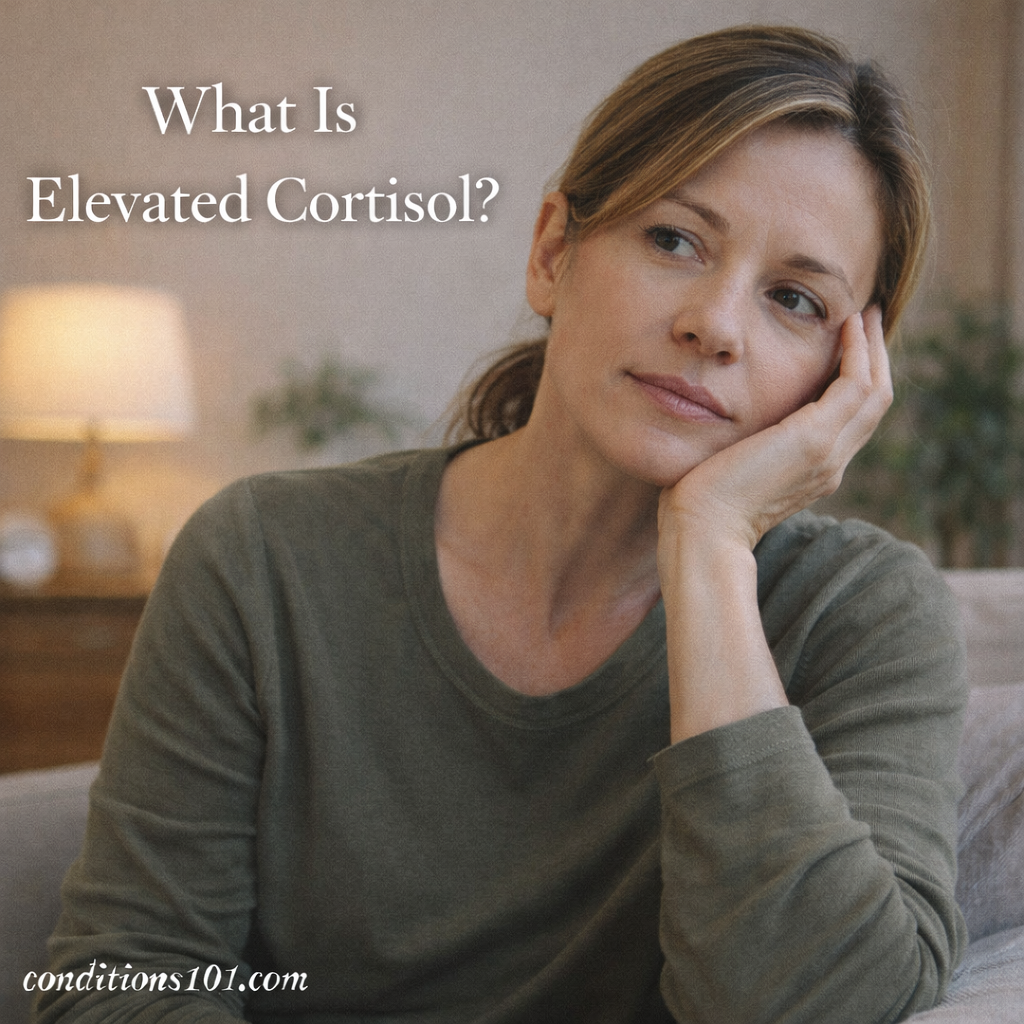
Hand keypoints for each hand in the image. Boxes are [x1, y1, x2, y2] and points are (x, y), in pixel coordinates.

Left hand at [658, 306, 891, 554]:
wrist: (701, 530)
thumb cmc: (698, 503)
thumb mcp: (727, 465)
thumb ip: (741, 444)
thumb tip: (721, 421)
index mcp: (812, 471)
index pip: (848, 419)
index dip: (854, 379)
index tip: (847, 343)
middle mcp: (829, 465)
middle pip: (872, 403)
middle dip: (875, 357)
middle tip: (870, 317)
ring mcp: (827, 454)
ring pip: (874, 392)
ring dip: (873, 348)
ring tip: (866, 313)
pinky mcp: (814, 441)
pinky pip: (854, 386)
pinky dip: (857, 353)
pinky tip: (849, 326)